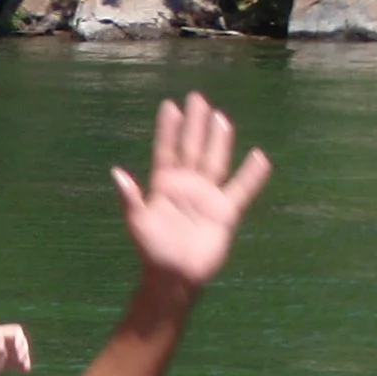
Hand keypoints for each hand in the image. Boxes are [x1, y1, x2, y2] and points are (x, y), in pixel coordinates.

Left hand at [0, 323, 31, 375]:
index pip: (14, 332)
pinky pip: (15, 364)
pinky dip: (21, 366)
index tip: (17, 350)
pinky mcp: (0, 365)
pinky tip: (24, 371)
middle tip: (21, 359)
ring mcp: (0, 354)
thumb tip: (3, 348)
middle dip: (23, 349)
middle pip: (20, 342)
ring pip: (19, 353)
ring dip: (25, 358)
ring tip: (25, 367)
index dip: (20, 339)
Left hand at [114, 94, 270, 290]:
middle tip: (197, 98)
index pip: (166, 151)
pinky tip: (259, 157)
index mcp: (163, 187)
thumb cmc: (152, 251)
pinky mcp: (225, 212)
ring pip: (215, 161)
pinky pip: (242, 189)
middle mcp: (186, 187)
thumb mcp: (137, 223)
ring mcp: (207, 197)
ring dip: (218, 139)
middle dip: (194, 124)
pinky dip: (252, 175)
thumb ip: (130, 197)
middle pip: (192, 148)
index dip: (168, 129)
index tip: (170, 106)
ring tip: (221, 117)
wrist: (174, 277)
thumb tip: (117, 172)